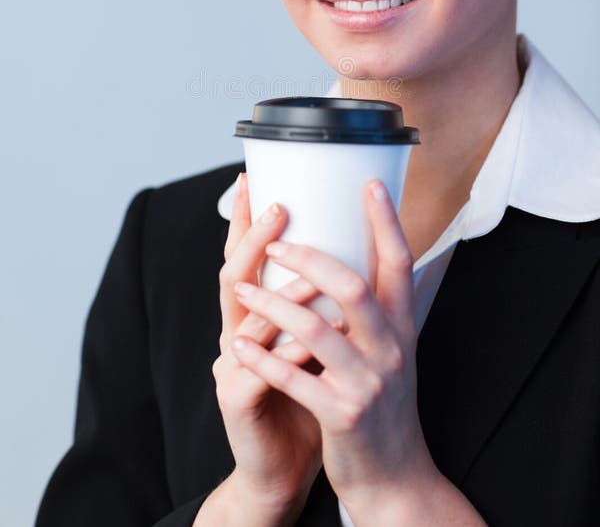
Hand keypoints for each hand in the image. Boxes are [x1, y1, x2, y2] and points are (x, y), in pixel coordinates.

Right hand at [211, 173, 321, 521]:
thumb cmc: (307, 396)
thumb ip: (323, 303)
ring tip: (313, 273)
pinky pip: (259, 371)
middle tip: (279, 208)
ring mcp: (231, 366)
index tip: (255, 178)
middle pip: (234, 275)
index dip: (246, 219)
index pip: (247, 258)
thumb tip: (358, 252)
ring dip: (282, 296)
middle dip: (254, 239)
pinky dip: (284, 353)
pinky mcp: (237, 401)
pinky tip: (306, 341)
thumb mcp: (316, 342)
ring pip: (248, 320)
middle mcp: (237, 332)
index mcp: (256, 316)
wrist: (287, 465)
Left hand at [229, 179, 436, 521]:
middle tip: (274, 242)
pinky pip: (295, 379)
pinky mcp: (343, 416)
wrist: (395, 478)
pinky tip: (239, 346)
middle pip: (353, 286)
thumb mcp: (390, 353)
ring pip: (316, 329)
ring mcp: (368, 384)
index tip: (369, 183)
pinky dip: (263, 359)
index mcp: (401, 328)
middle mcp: (390, 349)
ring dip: (272, 305)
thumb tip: (348, 260)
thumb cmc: (381, 405)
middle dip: (308, 258)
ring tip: (241, 289)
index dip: (387, 221)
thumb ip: (374, 312)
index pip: (400, 263)